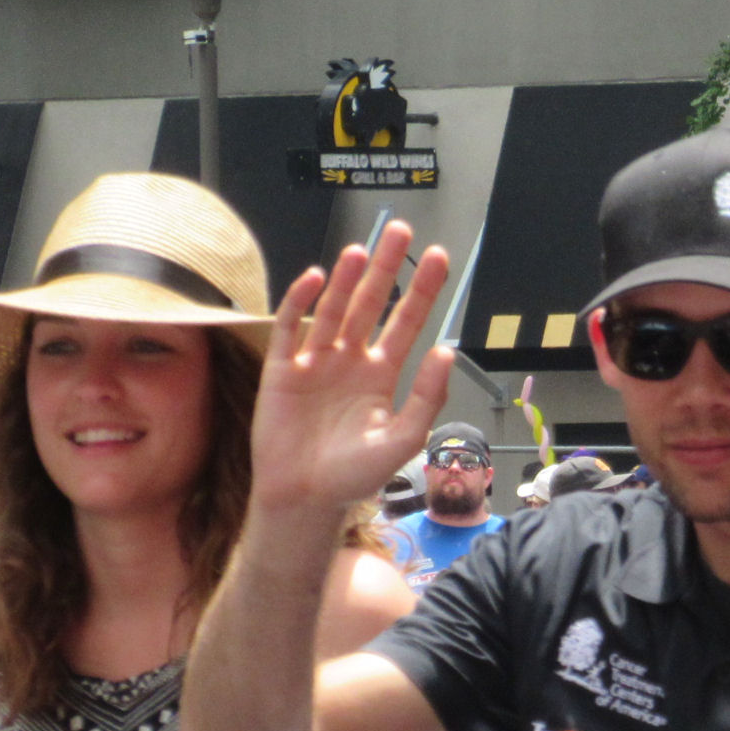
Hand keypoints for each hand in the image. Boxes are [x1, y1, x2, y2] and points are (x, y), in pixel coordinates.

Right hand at [250, 221, 455, 516]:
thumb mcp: (401, 439)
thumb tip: (446, 351)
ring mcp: (315, 362)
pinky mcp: (283, 369)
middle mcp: (349, 361)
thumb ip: (426, 398)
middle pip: (371, 304)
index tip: (439, 258)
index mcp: (380, 376)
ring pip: (333, 309)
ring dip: (347, 280)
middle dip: (387, 268)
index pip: (406, 323)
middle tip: (401, 230)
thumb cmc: (353, 477)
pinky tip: (316, 278)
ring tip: (363, 251)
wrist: (305, 499)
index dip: (422, 291)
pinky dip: (300, 301)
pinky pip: (291, 327)